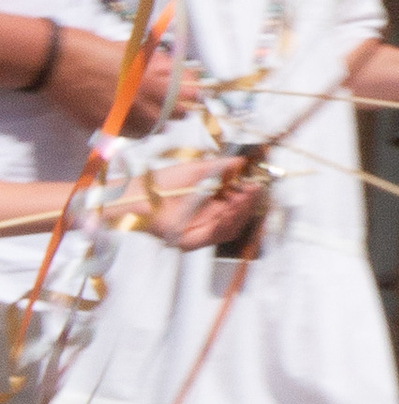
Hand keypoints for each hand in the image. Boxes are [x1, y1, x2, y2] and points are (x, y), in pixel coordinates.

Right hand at [48, 27, 190, 133]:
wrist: (57, 61)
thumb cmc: (90, 48)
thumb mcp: (131, 49)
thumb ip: (155, 63)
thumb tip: (173, 70)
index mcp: (153, 72)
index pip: (192, 88)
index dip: (193, 89)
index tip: (191, 89)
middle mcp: (145, 95)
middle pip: (181, 112)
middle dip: (180, 107)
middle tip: (174, 103)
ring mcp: (128, 113)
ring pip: (158, 127)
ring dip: (158, 120)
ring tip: (150, 112)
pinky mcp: (109, 125)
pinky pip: (133, 135)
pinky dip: (136, 130)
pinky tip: (131, 120)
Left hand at [150, 156, 268, 254]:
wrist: (139, 194)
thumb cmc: (161, 182)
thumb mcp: (196, 169)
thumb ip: (221, 167)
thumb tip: (241, 162)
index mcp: (209, 204)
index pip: (236, 205)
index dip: (247, 197)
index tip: (255, 185)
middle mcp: (206, 219)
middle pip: (236, 219)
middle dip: (247, 205)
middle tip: (252, 192)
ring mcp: (199, 231)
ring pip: (229, 229)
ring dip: (239, 214)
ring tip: (242, 199)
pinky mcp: (190, 241)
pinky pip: (214, 236)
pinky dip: (225, 224)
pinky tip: (229, 210)